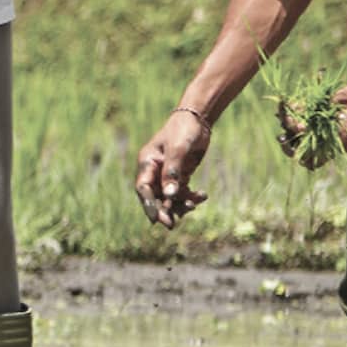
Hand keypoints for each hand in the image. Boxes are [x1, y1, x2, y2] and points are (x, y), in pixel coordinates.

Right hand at [135, 111, 210, 227]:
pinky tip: (203, 195)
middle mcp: (154, 170)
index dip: (148, 204)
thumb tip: (169, 196)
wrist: (197, 120)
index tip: (156, 219)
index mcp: (147, 162)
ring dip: (180, 205)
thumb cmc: (183, 130)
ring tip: (193, 205)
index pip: (143, 188)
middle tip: (171, 225)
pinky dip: (191, 197)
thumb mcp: (178, 149)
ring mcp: (167, 174)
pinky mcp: (180, 176)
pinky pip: (182, 193)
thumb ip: (172, 172)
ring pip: (169, 198)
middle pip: (155, 197)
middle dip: (163, 211)